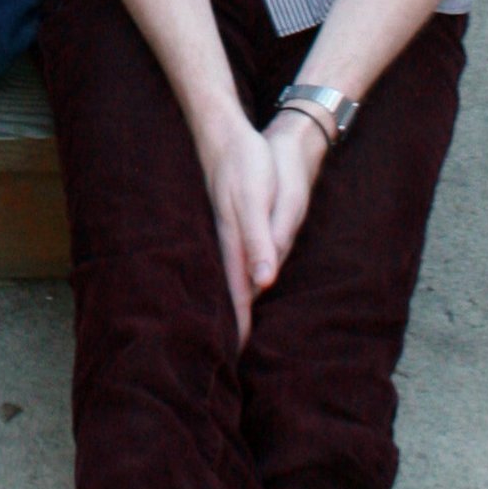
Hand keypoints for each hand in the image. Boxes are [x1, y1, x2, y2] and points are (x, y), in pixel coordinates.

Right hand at [199, 111, 325, 347]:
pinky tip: (236, 281)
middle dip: (230, 321)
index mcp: (235, 241)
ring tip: (232, 327)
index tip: (240, 356)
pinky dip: (233, 279)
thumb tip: (263, 282)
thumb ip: (260, 240)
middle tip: (232, 355)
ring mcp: (227, 231)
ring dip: (231, 301)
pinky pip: (230, 260)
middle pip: (229, 290)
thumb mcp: (258, 200)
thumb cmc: (247, 164)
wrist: (224, 132)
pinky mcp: (230, 221)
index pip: (238, 293)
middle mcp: (228, 241)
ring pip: (229, 276)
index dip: (240, 324)